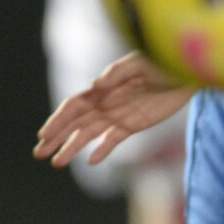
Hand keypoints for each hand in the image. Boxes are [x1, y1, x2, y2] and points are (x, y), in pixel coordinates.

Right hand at [34, 51, 193, 168]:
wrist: (185, 71)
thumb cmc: (161, 61)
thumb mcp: (141, 62)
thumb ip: (118, 72)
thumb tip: (96, 83)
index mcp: (104, 87)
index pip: (75, 106)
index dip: (59, 120)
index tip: (44, 135)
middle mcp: (106, 102)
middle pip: (76, 123)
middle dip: (56, 137)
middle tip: (39, 153)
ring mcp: (118, 115)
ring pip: (89, 134)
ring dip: (72, 147)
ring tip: (56, 162)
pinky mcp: (133, 124)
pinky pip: (113, 139)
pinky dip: (102, 150)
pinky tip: (91, 161)